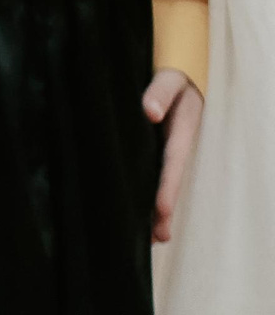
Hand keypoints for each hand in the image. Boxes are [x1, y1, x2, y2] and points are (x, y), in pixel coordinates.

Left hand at [145, 69, 203, 241]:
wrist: (174, 75)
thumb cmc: (172, 77)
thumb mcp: (169, 78)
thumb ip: (160, 91)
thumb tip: (149, 111)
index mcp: (181, 132)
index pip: (173, 163)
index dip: (167, 187)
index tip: (162, 209)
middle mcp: (173, 147)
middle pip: (168, 182)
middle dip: (164, 210)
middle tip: (158, 237)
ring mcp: (162, 151)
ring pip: (158, 183)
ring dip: (155, 209)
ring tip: (149, 239)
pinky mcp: (151, 151)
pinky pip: (148, 174)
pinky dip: (143, 193)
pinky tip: (134, 212)